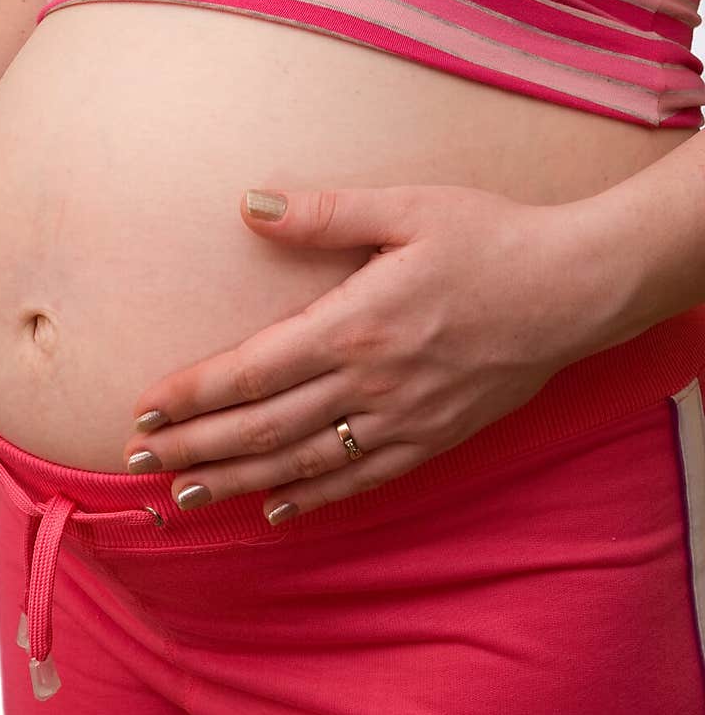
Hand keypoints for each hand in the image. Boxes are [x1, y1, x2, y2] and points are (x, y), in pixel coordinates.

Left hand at [121, 183, 618, 520]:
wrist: (577, 289)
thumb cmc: (491, 239)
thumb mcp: (408, 208)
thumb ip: (324, 212)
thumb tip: (247, 204)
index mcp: (356, 323)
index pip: (252, 370)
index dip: (192, 393)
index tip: (144, 410)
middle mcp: (371, 383)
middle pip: (263, 427)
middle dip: (196, 446)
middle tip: (138, 464)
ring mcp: (403, 419)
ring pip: (303, 462)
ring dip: (238, 481)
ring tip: (185, 498)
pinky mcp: (434, 438)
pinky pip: (363, 480)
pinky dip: (315, 498)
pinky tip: (277, 511)